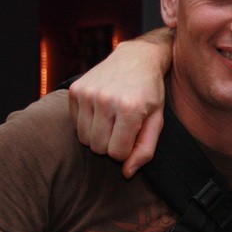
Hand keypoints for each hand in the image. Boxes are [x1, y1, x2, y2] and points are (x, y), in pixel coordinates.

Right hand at [67, 29, 173, 176]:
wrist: (136, 58)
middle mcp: (106, 100)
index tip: (132, 135)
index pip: (117, 154)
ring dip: (97, 135)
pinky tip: (100, 109)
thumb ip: (144, 149)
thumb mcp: (156, 121)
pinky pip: (74, 124)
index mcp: (130, 109)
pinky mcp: (75, 89)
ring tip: (111, 119)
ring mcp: (88, 93)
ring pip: (84, 139)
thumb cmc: (149, 92)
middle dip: (110, 144)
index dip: (126, 150)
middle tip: (121, 127)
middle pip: (98, 148)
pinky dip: (86, 123)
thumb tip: (126, 173)